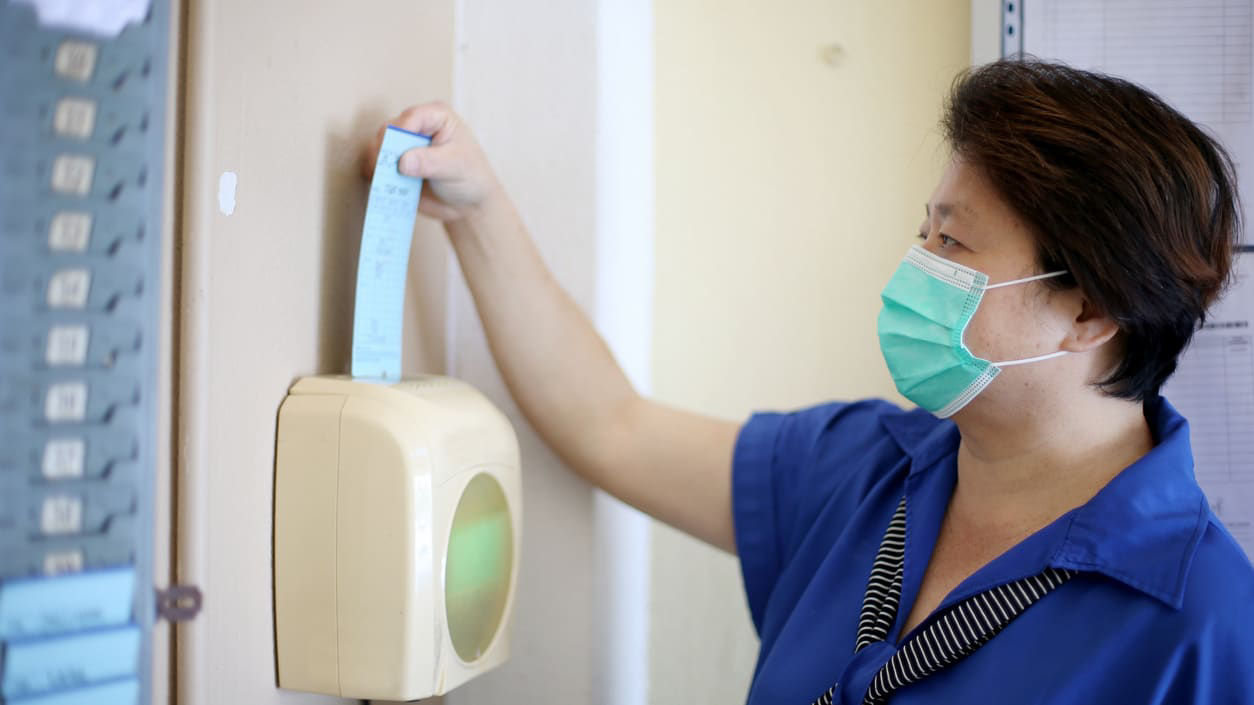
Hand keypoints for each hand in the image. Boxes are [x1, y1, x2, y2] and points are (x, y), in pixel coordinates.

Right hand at [362, 102, 500, 221]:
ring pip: (378, 147)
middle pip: (388, 130)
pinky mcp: (396, 165)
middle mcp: (417, 126)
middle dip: (385, 150)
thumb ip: (430, 162)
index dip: (400, 134)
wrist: (469, 205)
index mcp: (436, 116)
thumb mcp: (456, 166)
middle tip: (386, 170)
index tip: (400, 157)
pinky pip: (378, 166)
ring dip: (377, 163)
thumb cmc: (470, 178)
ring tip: (383, 180)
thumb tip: (402, 162)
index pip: (410, 117)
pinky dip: (377, 176)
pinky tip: (383, 186)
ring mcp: (404, 145)